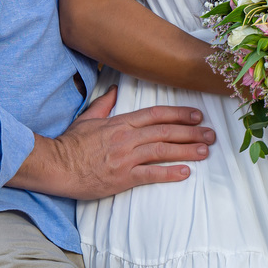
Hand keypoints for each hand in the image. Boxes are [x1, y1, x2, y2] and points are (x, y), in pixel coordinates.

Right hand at [8, 86, 215, 199]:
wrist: (57, 165)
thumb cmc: (71, 143)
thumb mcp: (88, 118)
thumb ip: (104, 104)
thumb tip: (113, 90)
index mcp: (121, 122)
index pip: (156, 114)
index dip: (179, 114)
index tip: (197, 115)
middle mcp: (127, 137)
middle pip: (165, 131)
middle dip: (191, 132)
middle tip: (211, 134)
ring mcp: (126, 157)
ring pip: (163, 150)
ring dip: (187, 150)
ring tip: (205, 150)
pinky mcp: (122, 177)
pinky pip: (150, 174)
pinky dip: (169, 172)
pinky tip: (185, 172)